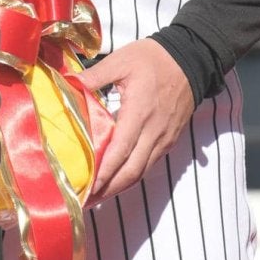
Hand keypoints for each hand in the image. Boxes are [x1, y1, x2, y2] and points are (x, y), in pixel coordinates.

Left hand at [76, 39, 194, 201]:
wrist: (190, 59)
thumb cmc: (154, 59)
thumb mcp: (121, 60)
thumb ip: (95, 75)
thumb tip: (69, 84)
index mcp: (139, 113)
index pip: (120, 151)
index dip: (104, 172)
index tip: (87, 186)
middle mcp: (153, 132)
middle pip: (131, 171)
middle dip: (109, 189)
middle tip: (87, 200)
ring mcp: (163, 138)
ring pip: (142, 172)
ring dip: (120, 186)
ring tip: (99, 196)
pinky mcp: (169, 139)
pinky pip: (149, 164)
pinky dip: (133, 176)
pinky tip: (118, 179)